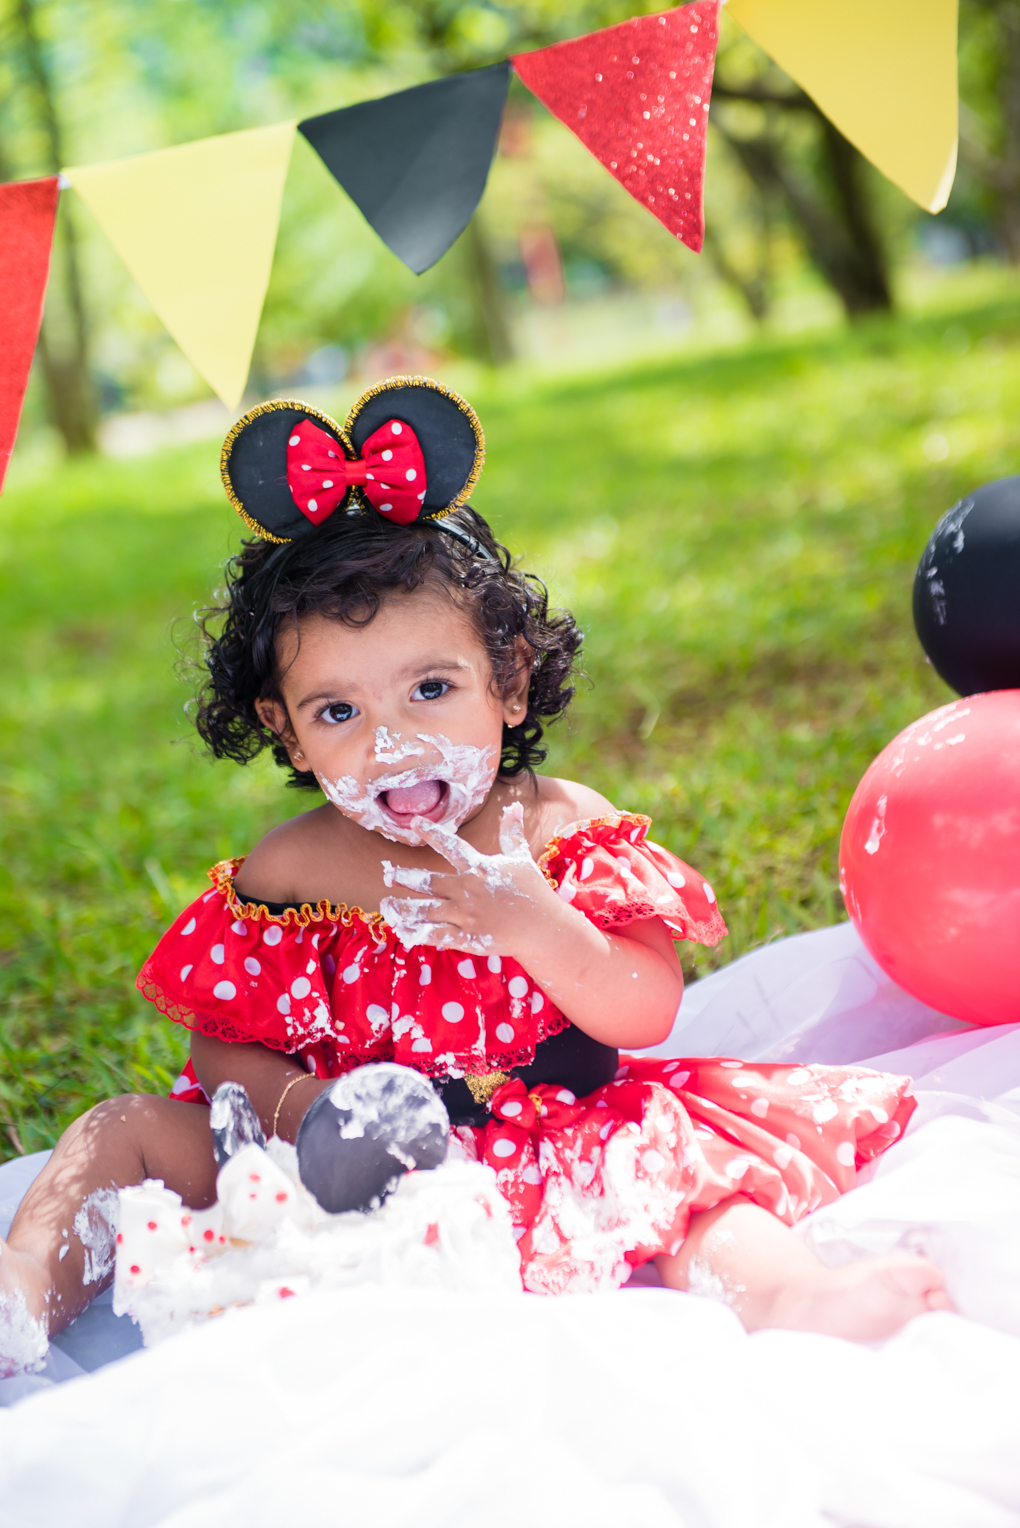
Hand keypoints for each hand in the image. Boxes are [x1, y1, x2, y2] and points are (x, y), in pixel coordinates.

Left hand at [379, 803, 553, 954]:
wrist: (543, 929)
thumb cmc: (532, 892)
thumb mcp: (520, 859)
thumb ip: (511, 833)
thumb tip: (513, 806)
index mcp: (479, 869)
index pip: (451, 846)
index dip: (432, 833)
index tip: (414, 822)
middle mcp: (468, 890)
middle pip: (429, 882)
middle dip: (405, 877)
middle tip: (387, 872)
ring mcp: (466, 915)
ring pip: (426, 911)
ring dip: (403, 908)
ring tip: (386, 905)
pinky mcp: (467, 937)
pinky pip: (436, 935)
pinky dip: (418, 934)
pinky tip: (402, 931)